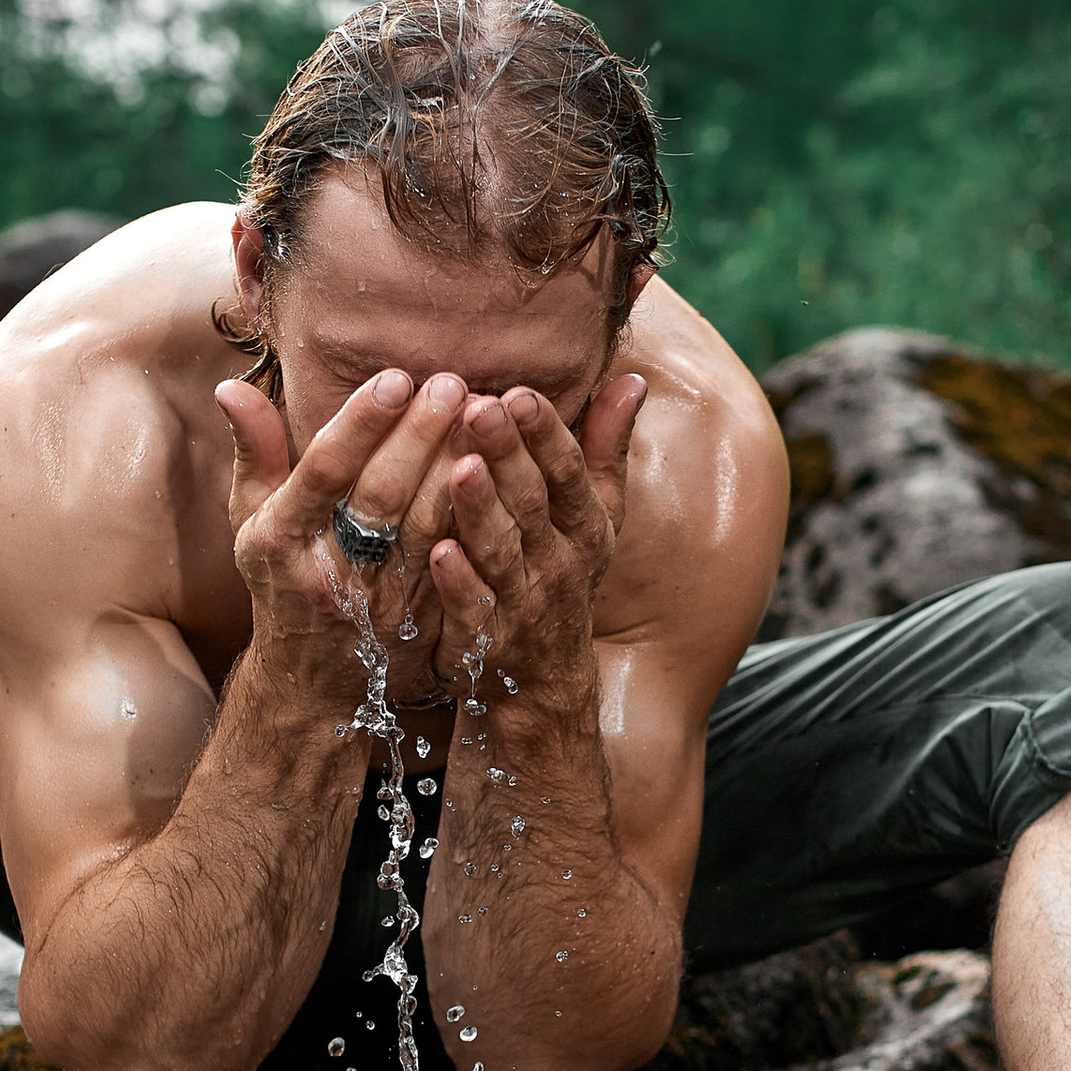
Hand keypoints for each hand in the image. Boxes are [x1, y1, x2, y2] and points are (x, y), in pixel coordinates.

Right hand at [216, 368, 476, 710]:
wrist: (310, 686)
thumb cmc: (283, 581)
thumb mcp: (253, 523)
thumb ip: (254, 453)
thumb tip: (230, 386)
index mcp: (280, 539)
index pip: (323, 470)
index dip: (360, 424)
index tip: (395, 378)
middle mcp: (328, 572)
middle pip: (379, 496)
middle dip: (418, 436)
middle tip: (452, 383)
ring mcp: (377, 602)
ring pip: (425, 529)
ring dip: (456, 470)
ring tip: (482, 417)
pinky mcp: (419, 623)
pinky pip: (455, 566)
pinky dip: (477, 518)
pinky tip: (498, 476)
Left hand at [428, 372, 646, 708]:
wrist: (546, 689)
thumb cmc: (561, 582)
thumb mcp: (595, 521)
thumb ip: (605, 451)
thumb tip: (631, 380)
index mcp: (585, 528)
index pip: (570, 474)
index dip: (548, 435)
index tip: (522, 393)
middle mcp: (558, 563)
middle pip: (533, 504)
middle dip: (508, 455)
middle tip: (479, 407)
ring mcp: (523, 605)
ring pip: (502, 553)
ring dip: (482, 511)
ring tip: (460, 469)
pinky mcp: (487, 644)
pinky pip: (473, 613)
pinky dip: (459, 585)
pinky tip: (439, 553)